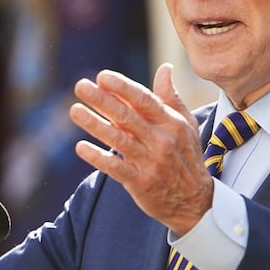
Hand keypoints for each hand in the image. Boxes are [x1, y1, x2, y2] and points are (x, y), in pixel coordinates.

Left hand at [70, 63, 212, 234]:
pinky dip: (98, 157)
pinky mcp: (141, 183)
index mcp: (171, 124)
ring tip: (75, 110)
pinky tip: (81, 147)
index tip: (102, 76)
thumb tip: (166, 68)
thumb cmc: (186, 157)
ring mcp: (151, 163)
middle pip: (128, 117)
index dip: (123, 87)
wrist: (194, 201)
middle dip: (102, 100)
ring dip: (94, 124)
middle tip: (81, 86)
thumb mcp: (186, 125)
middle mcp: (162, 141)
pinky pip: (116, 168)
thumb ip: (171, 97)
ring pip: (119, 140)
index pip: (144, 100)